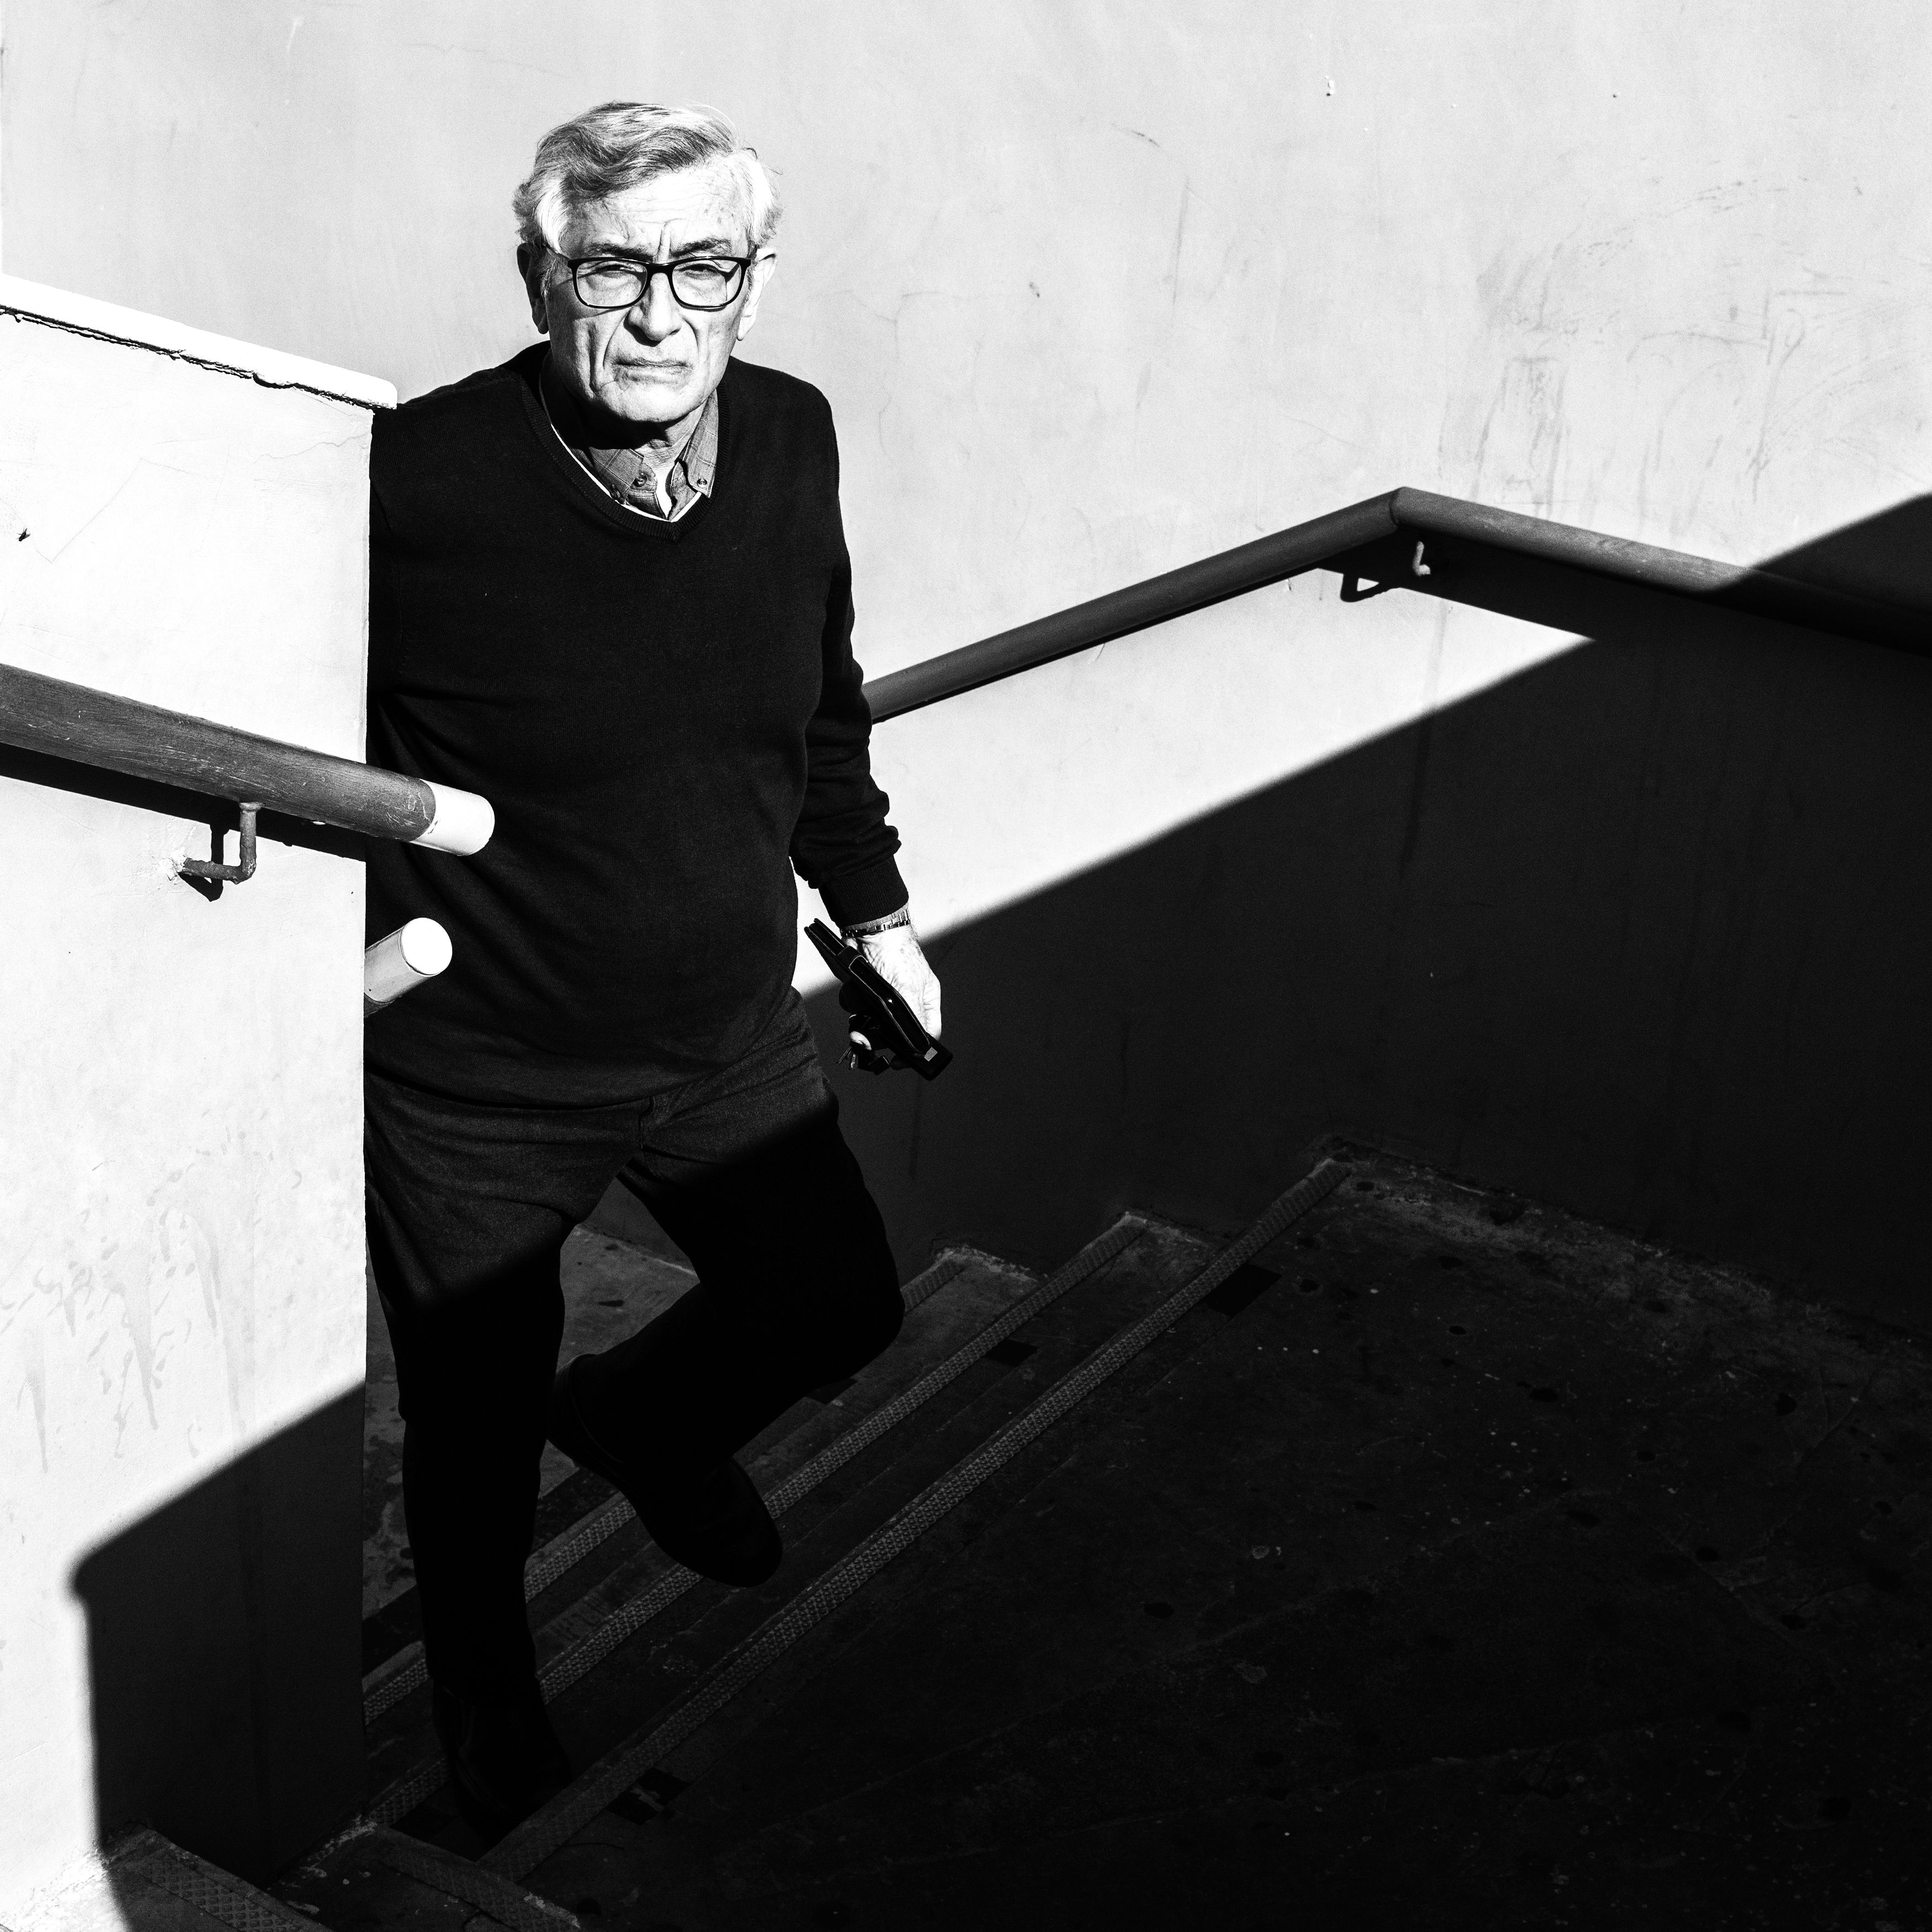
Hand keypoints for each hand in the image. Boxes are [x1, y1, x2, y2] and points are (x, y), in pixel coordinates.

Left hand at [854, 923, 941, 1040]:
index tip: (895, 1061)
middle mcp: (905, 1001)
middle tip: (862, 1038)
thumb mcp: (908, 990)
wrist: (868, 929)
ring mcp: (882, 997)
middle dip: (875, 1036)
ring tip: (856, 1009)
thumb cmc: (896, 952)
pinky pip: (856, 1008)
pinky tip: (852, 991)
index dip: (912, 1051)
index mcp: (924, 1001)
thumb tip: (915, 1046)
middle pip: (892, 1034)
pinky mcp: (864, 990)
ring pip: (871, 1023)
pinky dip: (851, 1002)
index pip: (924, 1034)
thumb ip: (912, 1019)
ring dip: (860, 1019)